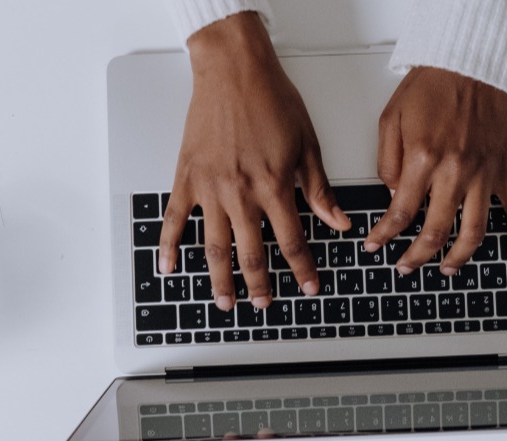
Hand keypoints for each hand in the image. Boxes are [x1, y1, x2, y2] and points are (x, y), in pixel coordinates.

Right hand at [158, 13, 349, 311]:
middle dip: (259, 284)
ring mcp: (210, 188)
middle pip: (250, 253)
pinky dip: (169, 246)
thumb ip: (319, 189)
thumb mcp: (307, 144)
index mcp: (274, 185)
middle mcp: (240, 193)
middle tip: (263, 304)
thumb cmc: (270, 98)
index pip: (291, 241)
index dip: (302, 269)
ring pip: (214, 246)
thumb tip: (337, 221)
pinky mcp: (187, 177)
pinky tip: (168, 267)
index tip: (308, 286)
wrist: (233, 70)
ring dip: (219, 279)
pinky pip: (175, 219)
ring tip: (224, 302)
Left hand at [363, 67, 506, 275]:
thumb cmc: (432, 86)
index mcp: (424, 159)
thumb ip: (387, 163)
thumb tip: (393, 196)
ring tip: (446, 270)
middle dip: (416, 256)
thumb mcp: (391, 120)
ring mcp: (483, 174)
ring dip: (459, 257)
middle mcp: (456, 171)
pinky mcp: (503, 170)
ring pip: (474, 231)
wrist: (469, 64)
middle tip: (405, 266)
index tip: (375, 246)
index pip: (400, 212)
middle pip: (436, 231)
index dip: (384, 236)